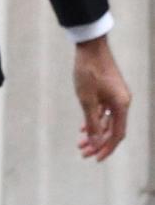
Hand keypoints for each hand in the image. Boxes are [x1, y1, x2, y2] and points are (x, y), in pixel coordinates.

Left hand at [73, 35, 129, 160]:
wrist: (90, 46)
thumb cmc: (88, 71)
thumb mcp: (87, 99)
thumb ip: (93, 122)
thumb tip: (96, 142)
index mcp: (121, 106)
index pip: (117, 134)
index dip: (106, 148)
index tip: (95, 158)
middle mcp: (122, 102)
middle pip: (113, 129)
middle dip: (98, 142)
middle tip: (83, 152)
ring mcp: (116, 96)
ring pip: (107, 121)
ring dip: (95, 132)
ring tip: (81, 142)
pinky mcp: (109, 91)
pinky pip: (104, 111)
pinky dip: (95, 120)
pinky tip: (84, 127)